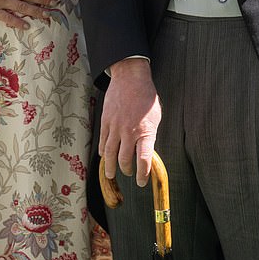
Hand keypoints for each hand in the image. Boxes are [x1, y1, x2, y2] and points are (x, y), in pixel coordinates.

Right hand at [99, 58, 161, 186]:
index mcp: (145, 131)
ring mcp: (115, 126)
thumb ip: (150, 135)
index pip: (143, 160)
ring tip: (112, 174)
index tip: (141, 181)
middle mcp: (129, 131)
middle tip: (129, 173)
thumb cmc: (146, 96)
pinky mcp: (105, 121)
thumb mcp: (155, 117)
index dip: (142, 175)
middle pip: (124, 160)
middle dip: (127, 171)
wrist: (130, 77)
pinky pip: (103, 141)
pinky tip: (105, 156)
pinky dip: (104, 152)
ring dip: (110, 166)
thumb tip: (146, 151)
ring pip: (110, 154)